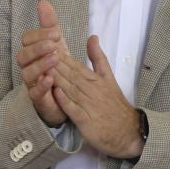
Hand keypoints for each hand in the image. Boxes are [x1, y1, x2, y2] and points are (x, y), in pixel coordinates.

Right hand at [16, 0, 69, 127]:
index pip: (27, 40)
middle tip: (53, 44)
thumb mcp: (58, 45)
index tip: (56, 33)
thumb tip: (43, 1)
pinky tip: (51, 79)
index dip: (39, 35)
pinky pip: (35, 93)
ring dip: (40, 65)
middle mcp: (29, 67)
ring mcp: (32, 83)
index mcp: (33, 53)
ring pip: (27, 73)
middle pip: (23, 55)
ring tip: (55, 59)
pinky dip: (42, 85)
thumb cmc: (58, 70)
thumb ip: (50, 25)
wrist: (66, 100)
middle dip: (37, 48)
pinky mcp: (39, 100)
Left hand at [50, 36, 144, 158]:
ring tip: (43, 68)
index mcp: (97, 80)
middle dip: (56, 64)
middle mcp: (93, 91)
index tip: (48, 45)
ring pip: (72, 90)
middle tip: (41, 53)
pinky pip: (75, 110)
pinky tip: (55, 93)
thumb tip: (92, 36)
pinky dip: (65, 101)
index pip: (77, 66)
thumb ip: (98, 58)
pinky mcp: (87, 121)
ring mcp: (90, 106)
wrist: (129, 132)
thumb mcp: (109, 78)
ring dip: (58, 79)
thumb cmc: (114, 104)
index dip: (62, 56)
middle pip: (72, 76)